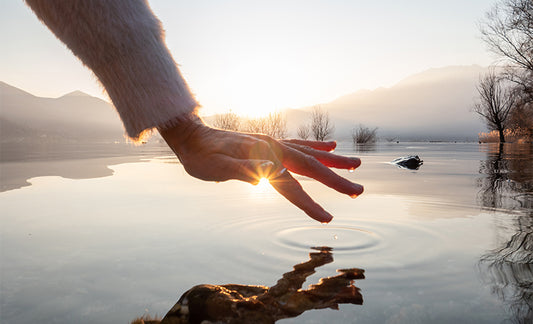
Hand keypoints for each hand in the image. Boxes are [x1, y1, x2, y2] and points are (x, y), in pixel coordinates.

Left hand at [158, 113, 362, 222]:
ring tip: (356, 166)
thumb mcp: (215, 167)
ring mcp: (273, 144)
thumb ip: (241, 169)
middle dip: (336, 180)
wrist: (191, 137)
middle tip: (359, 191)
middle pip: (310, 167)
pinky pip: (300, 145)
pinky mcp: (270, 143)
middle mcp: (273, 148)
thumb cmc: (201, 157)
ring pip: (310, 154)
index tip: (327, 219)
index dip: (309, 203)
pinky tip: (331, 146)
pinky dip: (317, 147)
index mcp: (262, 157)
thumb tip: (269, 173)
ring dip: (334, 162)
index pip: (291, 185)